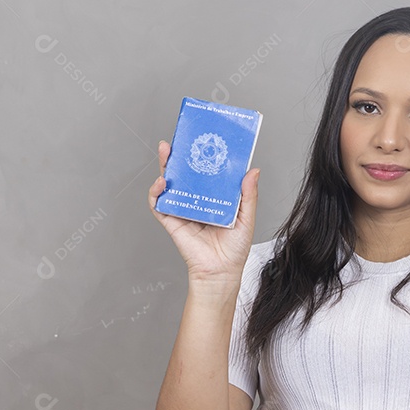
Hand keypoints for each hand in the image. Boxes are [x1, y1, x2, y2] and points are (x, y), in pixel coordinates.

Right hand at [147, 138, 259, 281]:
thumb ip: (248, 195)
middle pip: (185, 173)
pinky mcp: (171, 220)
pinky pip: (159, 204)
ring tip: (166, 152)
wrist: (221, 270)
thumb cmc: (235, 248)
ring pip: (170, 184)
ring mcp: (183, 209)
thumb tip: (253, 171)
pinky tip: (162, 182)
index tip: (203, 138)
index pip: (206, 172)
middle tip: (179, 139)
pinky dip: (156, 192)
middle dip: (180, 155)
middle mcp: (197, 200)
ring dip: (165, 167)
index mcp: (214, 197)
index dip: (203, 155)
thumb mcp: (246, 217)